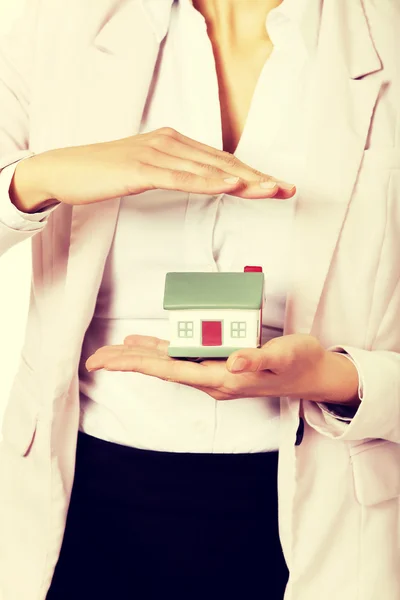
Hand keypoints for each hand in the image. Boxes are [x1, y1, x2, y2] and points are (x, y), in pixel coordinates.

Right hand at [10, 128, 294, 212]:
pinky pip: (181, 178)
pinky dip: (208, 182)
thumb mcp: (146, 169)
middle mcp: (170, 142)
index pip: (220, 159)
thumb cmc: (105, 172)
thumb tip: (199, 180)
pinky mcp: (141, 169)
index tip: (275, 185)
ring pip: (208, 169)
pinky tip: (230, 185)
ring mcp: (156, 154)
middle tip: (286, 189)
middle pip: (221, 161)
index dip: (250, 173)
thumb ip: (174, 171)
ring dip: (242, 181)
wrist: (65, 169)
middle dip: (257, 177)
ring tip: (270, 190)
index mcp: (173, 142)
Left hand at [85, 334, 359, 404]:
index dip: (137, 364)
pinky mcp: (219, 364)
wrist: (312, 374)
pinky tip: (147, 344)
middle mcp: (212, 378)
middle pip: (161, 369)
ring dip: (140, 358)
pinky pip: (183, 357)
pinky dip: (162, 350)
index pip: (170, 370)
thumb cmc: (299, 364)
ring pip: (169, 364)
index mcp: (221, 379)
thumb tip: (232, 364)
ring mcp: (214, 372)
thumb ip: (258, 361)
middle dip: (127, 363)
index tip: (107, 362)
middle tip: (94, 359)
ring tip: (111, 352)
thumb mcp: (283, 358)